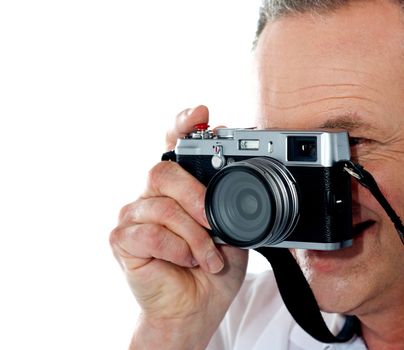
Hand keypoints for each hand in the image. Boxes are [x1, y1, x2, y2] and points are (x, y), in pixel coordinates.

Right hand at [110, 106, 247, 349]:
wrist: (196, 307)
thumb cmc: (210, 267)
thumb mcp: (231, 230)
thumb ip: (228, 201)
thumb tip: (238, 173)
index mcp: (176, 188)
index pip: (172, 145)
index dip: (183, 125)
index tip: (202, 114)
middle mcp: (151, 195)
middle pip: (163, 171)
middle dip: (196, 196)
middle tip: (215, 223)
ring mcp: (133, 215)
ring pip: (162, 207)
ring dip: (194, 235)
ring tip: (208, 257)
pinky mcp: (122, 240)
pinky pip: (152, 234)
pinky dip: (179, 250)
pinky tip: (187, 262)